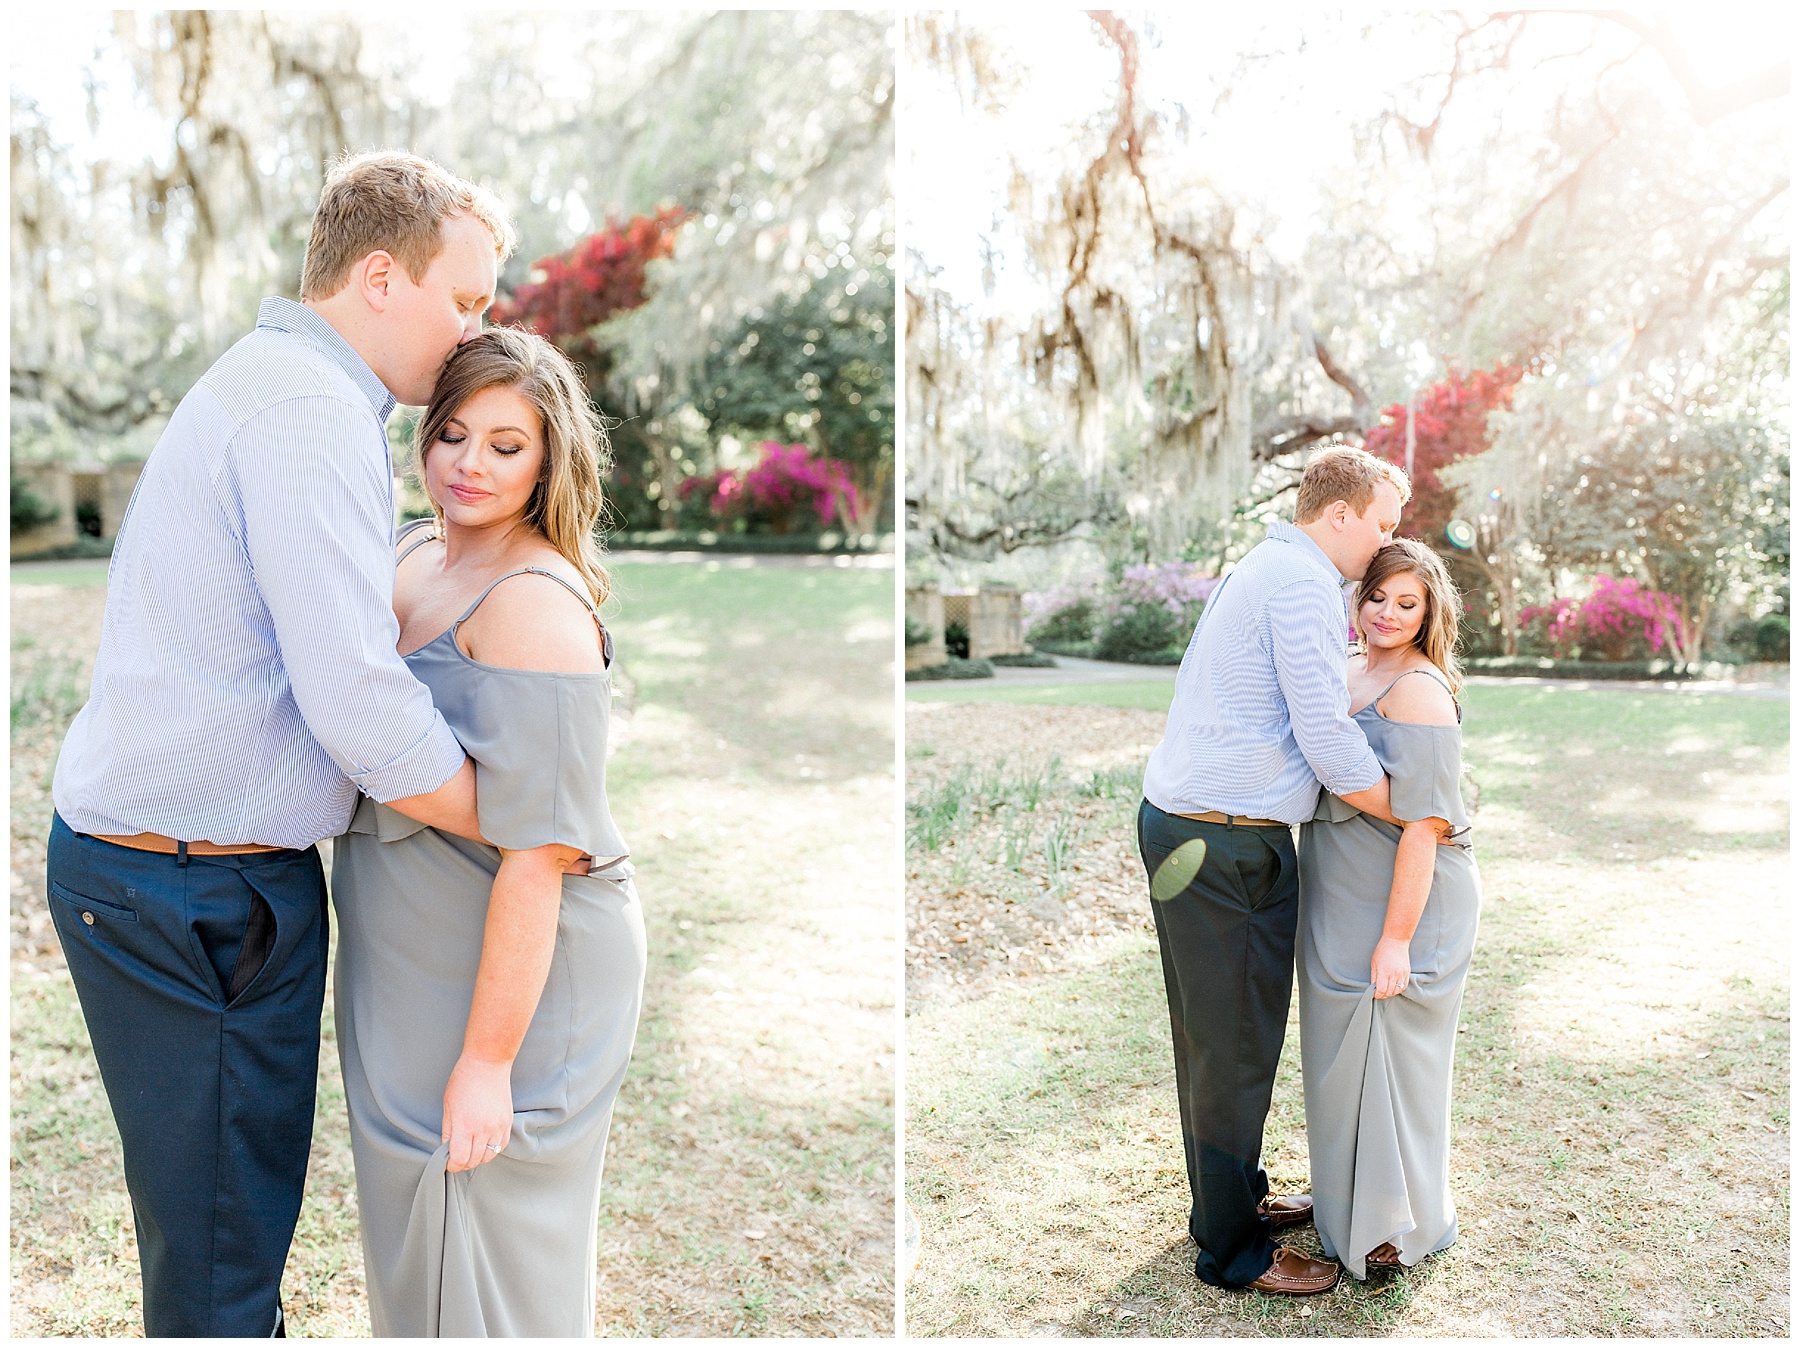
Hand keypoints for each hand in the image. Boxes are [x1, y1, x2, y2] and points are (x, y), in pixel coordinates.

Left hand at [442, 1053, 512, 1171]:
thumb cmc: (464, 1081)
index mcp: (465, 1126)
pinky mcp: (507, 1122)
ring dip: (478, 1157)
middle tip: (456, 1156)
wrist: (487, 1063)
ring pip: (489, 1156)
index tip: (448, 1162)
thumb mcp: (448, 1106)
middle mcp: (483, 1130)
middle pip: (474, 1161)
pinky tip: (484, 1142)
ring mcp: (498, 1126)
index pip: (459, 1160)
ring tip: (470, 1149)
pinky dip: (492, 1149)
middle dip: (463, 1163)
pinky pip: (501, 1145)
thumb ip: (448, 1131)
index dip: (452, 1165)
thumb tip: (448, 1149)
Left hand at [1370, 936, 1411, 999]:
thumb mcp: (1374, 963)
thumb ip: (1374, 977)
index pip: (1381, 990)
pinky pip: (1404, 987)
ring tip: (1386, 990)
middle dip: (1383, 995)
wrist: (1396, 942)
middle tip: (1379, 993)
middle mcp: (1394, 974)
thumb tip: (1373, 988)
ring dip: (1391, 993)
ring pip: (1397, 991)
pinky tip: (1394, 987)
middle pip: (1389, 992)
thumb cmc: (1382, 951)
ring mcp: (1402, 974)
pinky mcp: (1407, 973)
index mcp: (1384, 972)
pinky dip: (1398, 989)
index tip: (1375, 994)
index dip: (1377, 995)